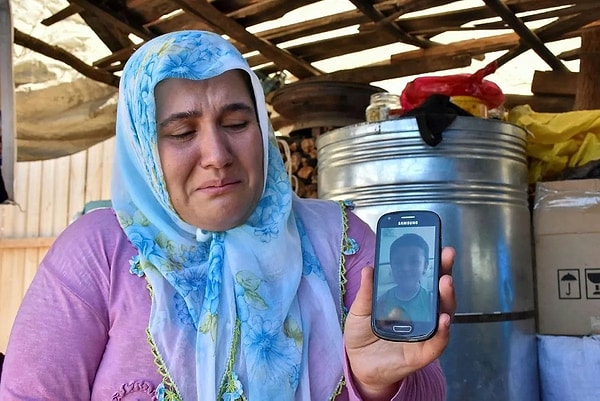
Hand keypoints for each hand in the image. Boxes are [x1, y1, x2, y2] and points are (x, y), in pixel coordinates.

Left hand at [344, 247, 455, 400]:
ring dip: (447, 296)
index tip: (437, 243)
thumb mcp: (361, 310)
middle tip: (446, 254)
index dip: (433, 261)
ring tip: (446, 281)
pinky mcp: (423, 352)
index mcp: (409, 299)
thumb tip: (369, 268)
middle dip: (445, 271)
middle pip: (439, 290)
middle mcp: (422, 313)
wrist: (359, 364)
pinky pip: (438, 341)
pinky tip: (443, 319)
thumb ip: (367, 292)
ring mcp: (426, 331)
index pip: (425, 277)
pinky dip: (443, 331)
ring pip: (444, 312)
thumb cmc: (363, 333)